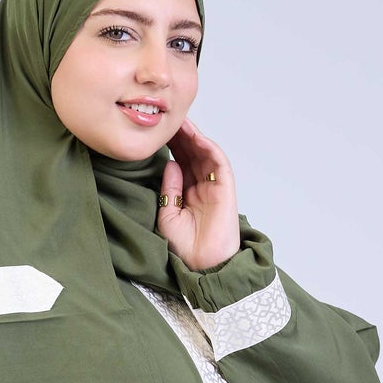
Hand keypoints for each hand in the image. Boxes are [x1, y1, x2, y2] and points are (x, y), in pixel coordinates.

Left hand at [156, 117, 240, 271]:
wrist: (202, 266)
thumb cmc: (185, 248)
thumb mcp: (167, 215)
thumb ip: (168, 189)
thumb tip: (170, 163)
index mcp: (186, 191)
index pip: (179, 161)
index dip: (170, 145)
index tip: (156, 130)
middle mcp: (201, 186)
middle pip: (191, 153)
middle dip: (180, 135)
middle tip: (167, 116)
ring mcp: (214, 186)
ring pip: (204, 154)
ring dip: (193, 136)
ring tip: (180, 121)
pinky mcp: (225, 189)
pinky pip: (218, 163)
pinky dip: (208, 148)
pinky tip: (197, 137)